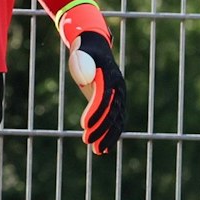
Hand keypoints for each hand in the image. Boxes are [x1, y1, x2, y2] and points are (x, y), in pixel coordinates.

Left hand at [68, 31, 124, 156]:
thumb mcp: (80, 54)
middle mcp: (119, 88)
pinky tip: (104, 148)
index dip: (95, 111)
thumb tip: (84, 79)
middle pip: (112, 112)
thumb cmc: (85, 51)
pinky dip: (112, 135)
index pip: (104, 97)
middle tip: (86, 141)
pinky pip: (116, 121)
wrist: (95, 48)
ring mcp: (119, 97)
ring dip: (107, 136)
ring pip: (117, 120)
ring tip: (98, 151)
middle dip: (101, 128)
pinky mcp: (116, 103)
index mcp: (110, 76)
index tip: (84, 124)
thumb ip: (81, 63)